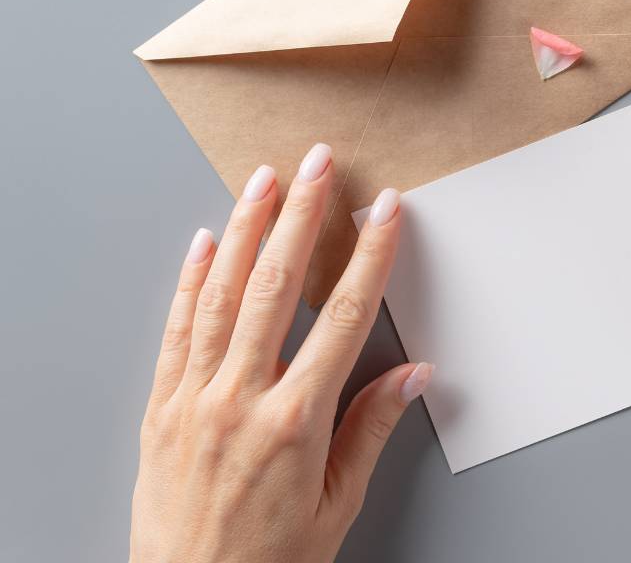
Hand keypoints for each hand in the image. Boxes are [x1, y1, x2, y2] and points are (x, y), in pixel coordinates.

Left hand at [130, 143, 431, 562]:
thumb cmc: (268, 561)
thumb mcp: (336, 504)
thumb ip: (370, 430)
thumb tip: (414, 376)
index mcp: (295, 421)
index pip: (344, 317)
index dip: (369, 256)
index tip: (385, 212)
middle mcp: (241, 399)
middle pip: (277, 286)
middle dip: (302, 215)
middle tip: (320, 163)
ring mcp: (194, 400)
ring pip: (222, 295)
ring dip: (244, 229)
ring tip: (264, 180)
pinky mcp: (160, 410)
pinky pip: (176, 331)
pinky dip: (189, 281)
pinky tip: (202, 242)